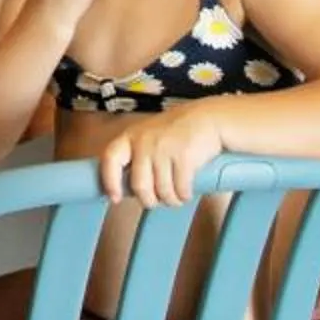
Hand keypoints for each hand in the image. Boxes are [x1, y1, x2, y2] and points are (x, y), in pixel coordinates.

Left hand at [97, 108, 223, 206]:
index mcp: (131, 136)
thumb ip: (137, 155)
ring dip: (170, 200)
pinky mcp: (184, 157)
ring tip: (175, 197)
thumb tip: (127, 187)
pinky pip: (180, 189)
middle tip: (156, 202)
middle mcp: (144, 142)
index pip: (110, 159)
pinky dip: (183, 196)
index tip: (115, 198)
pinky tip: (186, 193)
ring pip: (162, 191)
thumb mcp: (150, 136)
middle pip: (139, 185)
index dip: (110, 182)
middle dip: (149, 200)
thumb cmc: (178, 131)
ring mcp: (164, 149)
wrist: (209, 118)